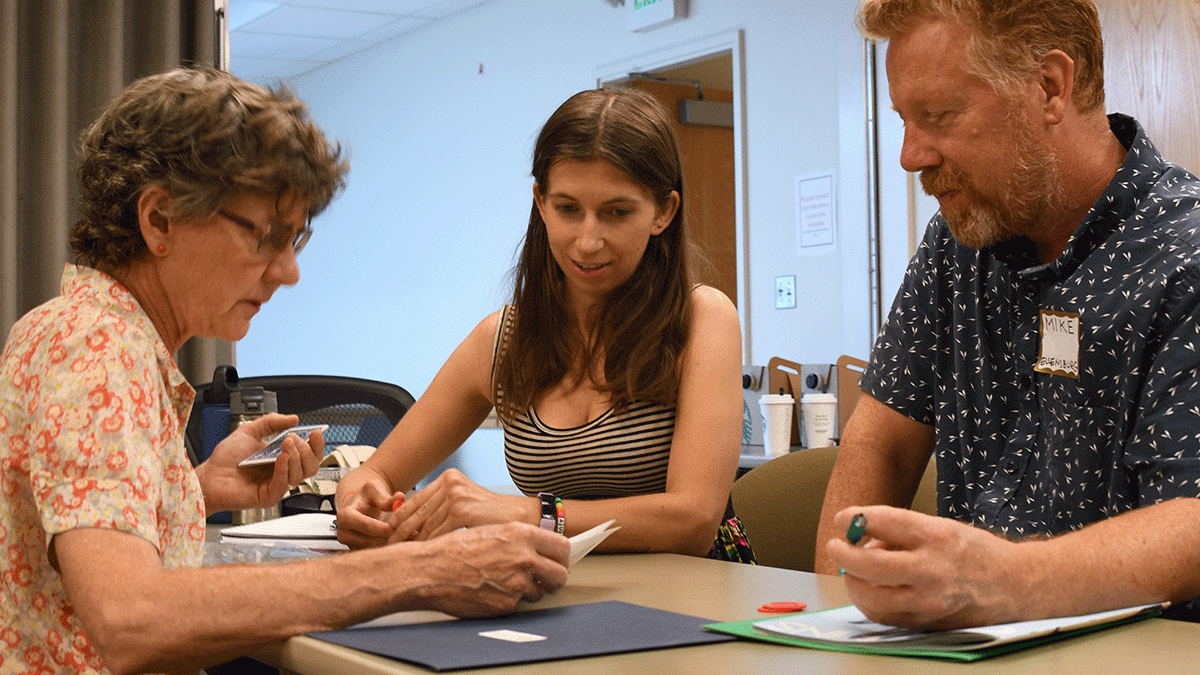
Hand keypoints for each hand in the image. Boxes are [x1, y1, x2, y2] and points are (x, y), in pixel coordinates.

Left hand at [195, 413, 322, 512]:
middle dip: (307, 450)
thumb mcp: (249, 431)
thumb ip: (271, 422)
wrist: (210, 475)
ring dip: (296, 456)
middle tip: (294, 439)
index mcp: (282, 458)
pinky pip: (284, 483)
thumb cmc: (226, 459)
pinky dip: (284, 468)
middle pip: (312, 466)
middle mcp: (283, 472)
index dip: (317, 445)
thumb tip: (293, 418)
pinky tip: (280, 456)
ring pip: (301, 474)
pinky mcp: (269, 496)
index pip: (310, 455)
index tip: (316, 432)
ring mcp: (277, 485)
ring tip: (285, 444)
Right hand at [336, 475, 404, 548]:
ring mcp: (349, 544)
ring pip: (374, 550)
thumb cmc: (367, 496)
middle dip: (392, 537)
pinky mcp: (356, 551)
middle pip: (371, 540)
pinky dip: (389, 549)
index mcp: (345, 516)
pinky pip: (374, 554)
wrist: (360, 506)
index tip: (403, 526)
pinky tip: (403, 542)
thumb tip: (400, 498)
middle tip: (413, 534)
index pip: (368, 526)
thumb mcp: (375, 489)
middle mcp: (343, 533)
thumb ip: (386, 496)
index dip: (386, 528)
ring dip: (393, 545)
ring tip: (411, 537)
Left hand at [387, 468, 535, 542]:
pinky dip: (428, 546)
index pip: (417, 499)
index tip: (390, 530)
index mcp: (449, 478)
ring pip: (425, 525)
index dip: (401, 516)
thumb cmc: (492, 515)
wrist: (520, 516)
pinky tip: (422, 556)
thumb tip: (412, 525)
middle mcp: (450, 483)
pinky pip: (437, 533)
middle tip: (389, 545)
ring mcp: (455, 496)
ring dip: (412, 542)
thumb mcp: (465, 502)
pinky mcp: (461, 511)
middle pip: (417, 511)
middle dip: (401, 531)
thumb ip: (441, 507)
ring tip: (402, 554)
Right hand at [413, 522, 569, 617]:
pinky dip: (508, 601)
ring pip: (539, 593)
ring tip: (504, 583)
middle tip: (546, 581)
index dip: (563, 557)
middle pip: (560, 575)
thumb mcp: (490, 530)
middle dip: (555, 580)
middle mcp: (524, 557)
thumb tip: (537, 549)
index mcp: (521, 534)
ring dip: (528, 591)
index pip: (562, 547)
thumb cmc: (453, 549)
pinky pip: (517, 606)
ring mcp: (517, 583)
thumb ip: (518, 539)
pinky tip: (490, 592)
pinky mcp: (506, 605)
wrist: (430, 570)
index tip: (560, 562)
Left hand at [826, 506, 1021, 628]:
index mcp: (937, 537)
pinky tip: (869, 588)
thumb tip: (860, 537)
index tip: (843, 518)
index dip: (854, 518)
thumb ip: (900, 531)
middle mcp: (933, 570)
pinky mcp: (926, 623)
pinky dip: (868, 600)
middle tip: (838, 546)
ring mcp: (929, 601)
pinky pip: (882, 615)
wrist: (1015, 585)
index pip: (883, 521)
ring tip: (853, 569)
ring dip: (852, 580)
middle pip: (870, 564)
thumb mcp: (941, 526)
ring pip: (870, 596)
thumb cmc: (974, 552)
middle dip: (844, 553)